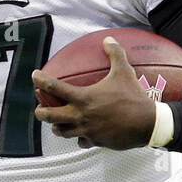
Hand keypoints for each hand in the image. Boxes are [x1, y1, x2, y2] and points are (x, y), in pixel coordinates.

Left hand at [32, 36, 157, 150]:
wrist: (147, 124)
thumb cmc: (134, 97)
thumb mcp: (125, 72)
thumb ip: (115, 54)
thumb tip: (109, 40)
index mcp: (83, 97)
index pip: (55, 88)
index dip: (41, 81)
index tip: (34, 76)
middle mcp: (80, 115)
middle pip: (49, 116)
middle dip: (40, 112)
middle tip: (39, 108)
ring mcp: (86, 131)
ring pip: (62, 132)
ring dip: (57, 127)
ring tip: (56, 124)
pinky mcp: (95, 141)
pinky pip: (80, 141)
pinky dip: (78, 138)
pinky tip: (81, 135)